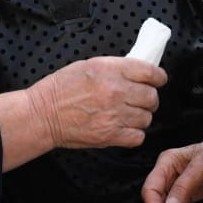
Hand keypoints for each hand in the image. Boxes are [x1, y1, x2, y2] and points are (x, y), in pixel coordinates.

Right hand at [28, 56, 165, 149]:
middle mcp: (116, 91)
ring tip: (129, 114)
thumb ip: (115, 68)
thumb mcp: (89, 65)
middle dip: (149, 98)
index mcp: (111, 70)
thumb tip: (137, 73)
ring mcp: (115, 114)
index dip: (159, 77)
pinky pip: (138, 136)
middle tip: (141, 99)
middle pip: (152, 97)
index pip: (150, 72)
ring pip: (147, 118)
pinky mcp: (110, 135)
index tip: (158, 80)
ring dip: (141, 116)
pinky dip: (134, 134)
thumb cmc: (61, 88)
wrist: (43, 114)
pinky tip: (124, 128)